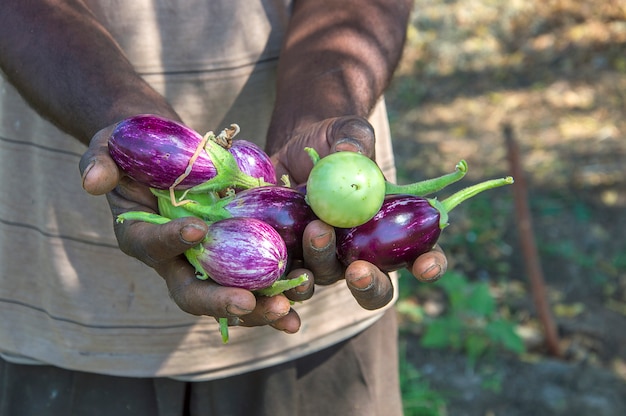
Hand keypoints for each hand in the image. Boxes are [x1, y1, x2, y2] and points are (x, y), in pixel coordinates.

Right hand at [79, 124, 302, 333]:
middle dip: (219, 300)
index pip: (151, 246)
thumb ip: (99, 161)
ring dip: (258, 307)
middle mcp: (175, 259)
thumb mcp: (108, 144)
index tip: (195, 229)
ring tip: (287, 311)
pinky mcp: (238, 253)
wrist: (170, 150)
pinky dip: (279, 293)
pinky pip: (259, 279)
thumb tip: (93, 181)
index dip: (169, 241)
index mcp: (141, 236)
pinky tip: (301, 301)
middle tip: (247, 301)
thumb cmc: (135, 146)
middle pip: (193, 292)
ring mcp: (209, 260)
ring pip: (230, 295)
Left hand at [269, 116, 447, 309]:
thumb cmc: (334, 142)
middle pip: (374, 287)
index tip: (427, 266)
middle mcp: (362, 252)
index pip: (421, 257)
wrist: (293, 149)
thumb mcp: (348, 132)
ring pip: (327, 276)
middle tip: (358, 270)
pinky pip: (287, 271)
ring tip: (317, 232)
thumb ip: (355, 138)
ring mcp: (326, 257)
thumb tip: (350, 152)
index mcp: (393, 228)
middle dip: (370, 285)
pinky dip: (285, 267)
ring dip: (323, 263)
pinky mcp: (292, 254)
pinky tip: (278, 249)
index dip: (430, 266)